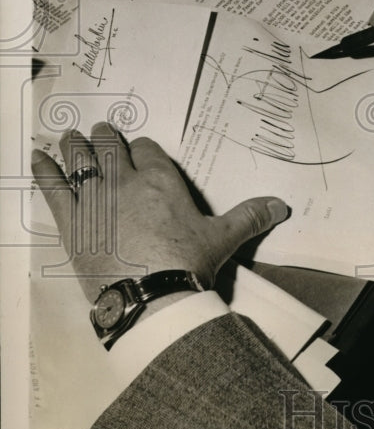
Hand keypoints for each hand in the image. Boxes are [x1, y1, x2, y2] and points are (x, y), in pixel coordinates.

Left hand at [31, 122, 288, 302]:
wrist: (152, 297)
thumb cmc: (189, 263)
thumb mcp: (224, 237)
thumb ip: (250, 216)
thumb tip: (283, 205)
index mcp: (160, 179)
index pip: (147, 149)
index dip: (142, 149)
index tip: (139, 151)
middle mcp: (125, 181)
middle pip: (109, 147)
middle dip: (104, 137)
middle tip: (99, 132)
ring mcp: (95, 198)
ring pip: (80, 159)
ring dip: (74, 145)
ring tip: (70, 136)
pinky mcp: (71, 221)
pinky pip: (52, 187)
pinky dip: (44, 170)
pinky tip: (36, 157)